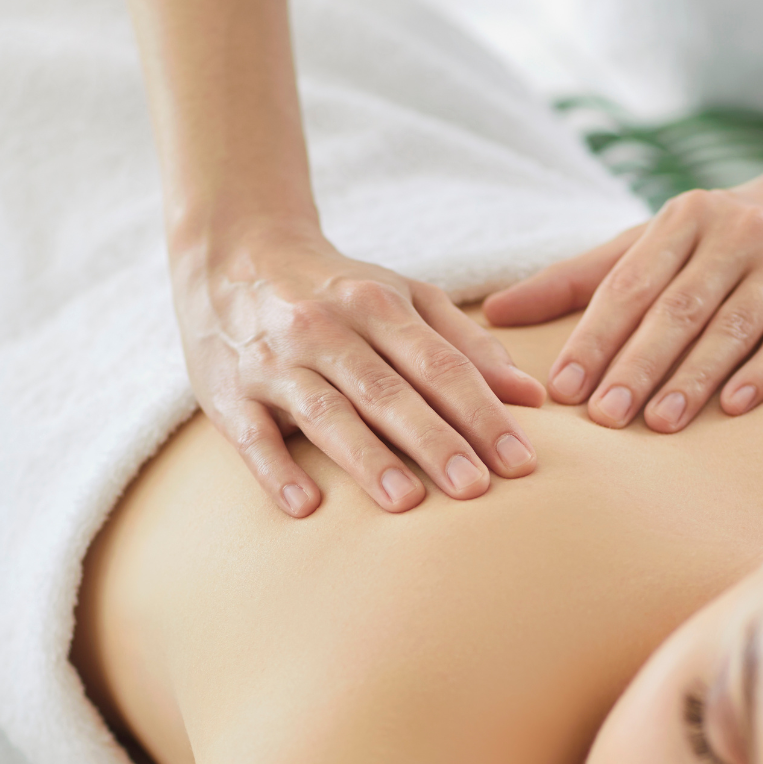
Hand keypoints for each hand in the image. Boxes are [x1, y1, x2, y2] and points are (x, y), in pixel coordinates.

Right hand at [172, 225, 544, 516]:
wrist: (232, 256)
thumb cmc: (339, 292)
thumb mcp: (405, 300)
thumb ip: (467, 347)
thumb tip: (533, 397)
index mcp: (376, 304)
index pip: (440, 365)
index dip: (482, 412)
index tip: (520, 461)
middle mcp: (325, 329)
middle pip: (388, 391)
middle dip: (434, 441)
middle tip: (475, 489)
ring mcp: (275, 361)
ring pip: (326, 412)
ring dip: (366, 459)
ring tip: (406, 504)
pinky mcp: (230, 392)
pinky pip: (252, 435)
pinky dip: (276, 470)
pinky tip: (305, 506)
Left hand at [483, 169, 762, 433]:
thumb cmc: (722, 237)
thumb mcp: (651, 242)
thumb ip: (576, 279)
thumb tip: (492, 313)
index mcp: (680, 220)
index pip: (628, 285)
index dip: (594, 338)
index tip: (563, 390)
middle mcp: (732, 235)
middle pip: (676, 309)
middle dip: (638, 364)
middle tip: (605, 418)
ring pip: (731, 326)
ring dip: (695, 377)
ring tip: (662, 423)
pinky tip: (736, 408)